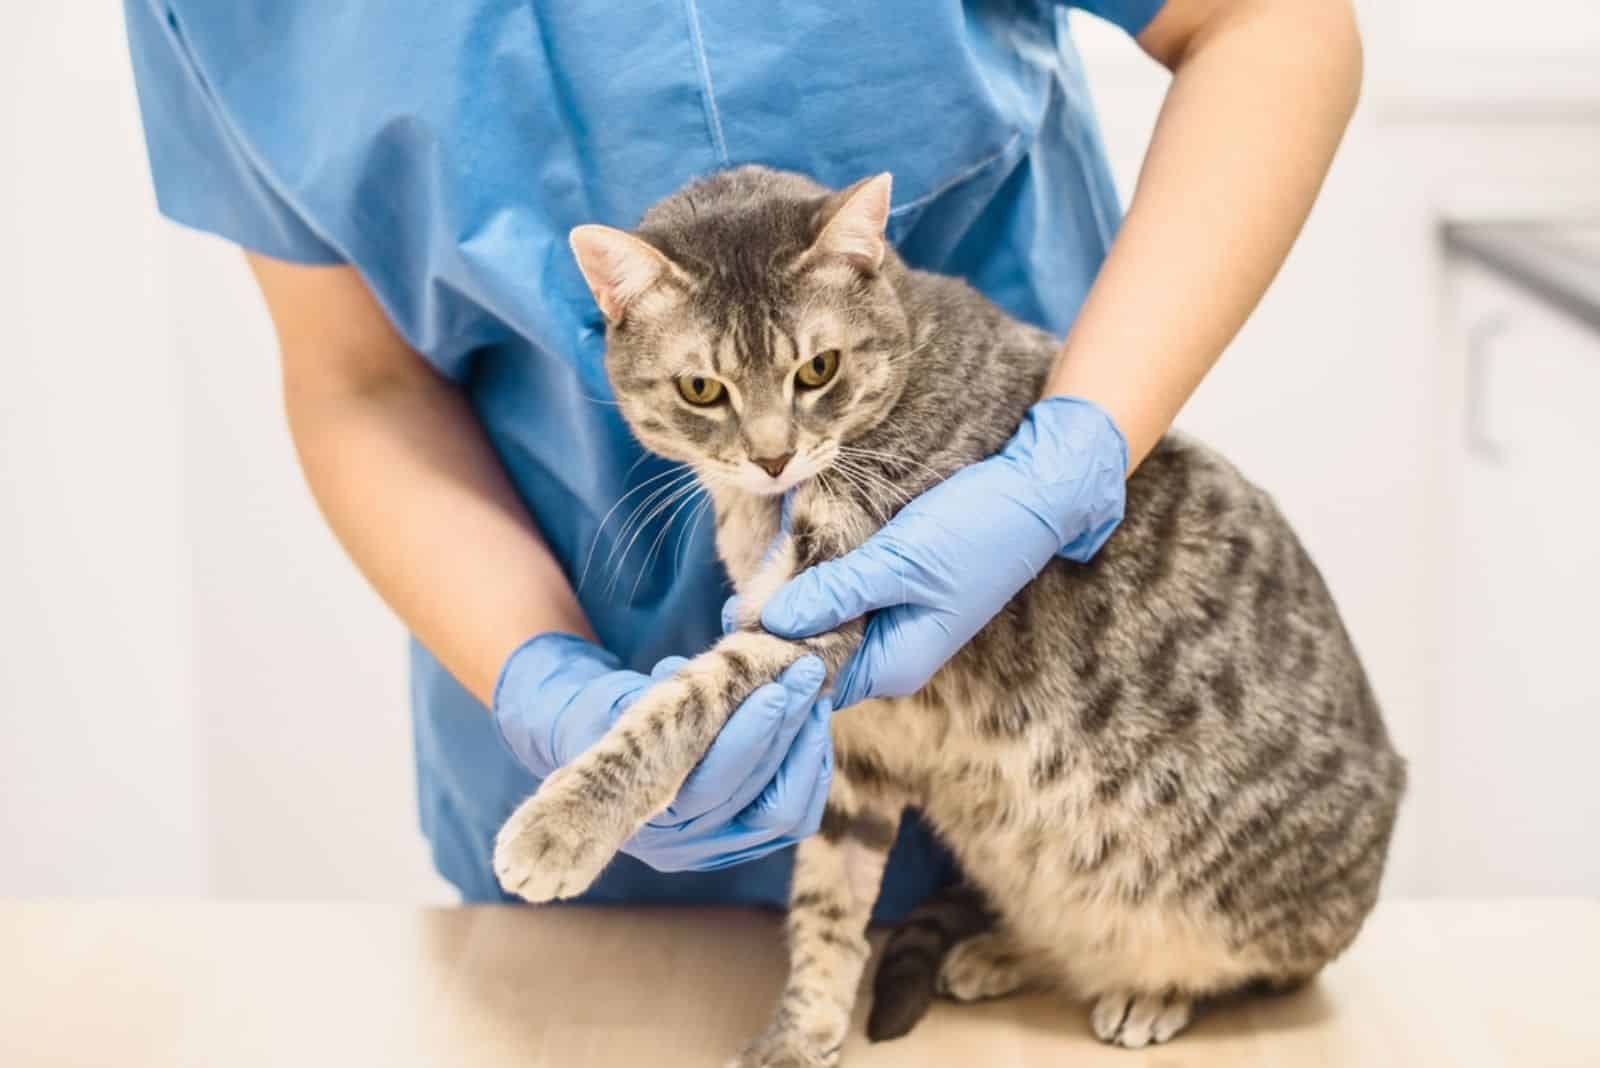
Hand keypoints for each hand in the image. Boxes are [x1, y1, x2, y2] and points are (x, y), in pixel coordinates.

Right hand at [494, 632, 831, 871]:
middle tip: (807, 673)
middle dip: (787, 729)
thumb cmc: (608, 718)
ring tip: (814, 697)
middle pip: (755, 797)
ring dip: (805, 751)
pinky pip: (794, 819)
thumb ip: (653, 695)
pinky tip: (812, 728)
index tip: (774, 691)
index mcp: (642, 813)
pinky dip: (810, 773)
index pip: (709, 785)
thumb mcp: (615, 702)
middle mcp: (681, 847)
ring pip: (784, 814)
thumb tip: (686, 671)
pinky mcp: (743, 846)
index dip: (748, 739)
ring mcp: (715, 852)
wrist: (600, 752)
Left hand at [761, 395, 1127, 707]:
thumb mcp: (900, 561)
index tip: (733, 625)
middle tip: (737, 596)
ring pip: (825, 621)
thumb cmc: (977, 529)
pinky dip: (819, 577)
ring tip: (765, 570)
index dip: (772, 658)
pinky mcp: (896, 589)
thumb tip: (772, 623)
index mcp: (896, 662)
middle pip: (815, 653)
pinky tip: (794, 553)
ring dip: (796, 597)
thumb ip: (837, 591)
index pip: (815, 681)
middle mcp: (893, 653)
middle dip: (778, 627)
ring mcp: (895, 622)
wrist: (1036, 489)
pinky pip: (844, 594)